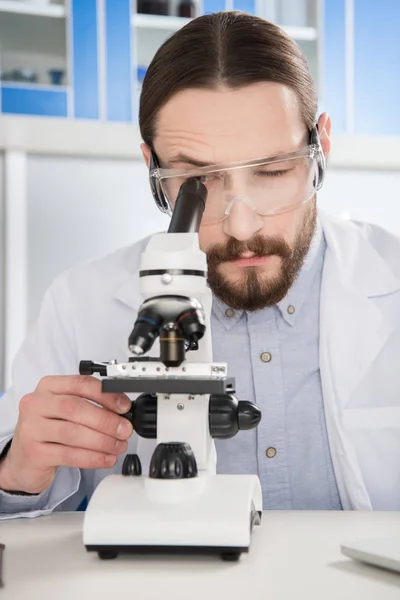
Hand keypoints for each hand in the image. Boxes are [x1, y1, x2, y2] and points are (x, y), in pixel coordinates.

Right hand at [0, 375, 132, 493]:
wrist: (22, 459)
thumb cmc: (49, 429)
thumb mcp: (65, 411)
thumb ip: (90, 405)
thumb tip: (122, 412)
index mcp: (48, 387)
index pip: (80, 384)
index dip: (106, 395)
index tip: (124, 406)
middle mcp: (36, 404)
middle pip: (75, 408)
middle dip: (105, 420)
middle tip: (124, 430)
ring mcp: (31, 429)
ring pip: (72, 433)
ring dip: (102, 441)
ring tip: (118, 446)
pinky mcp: (33, 453)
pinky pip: (68, 455)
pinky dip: (92, 457)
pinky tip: (106, 458)